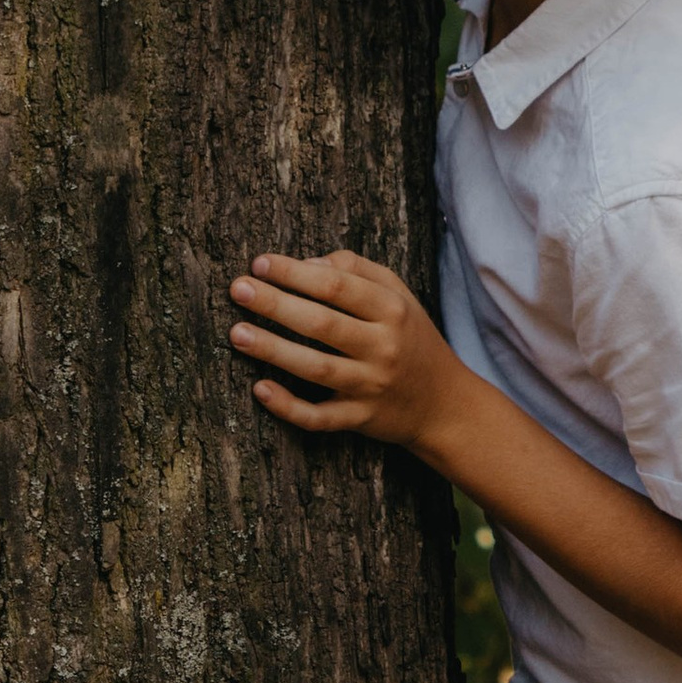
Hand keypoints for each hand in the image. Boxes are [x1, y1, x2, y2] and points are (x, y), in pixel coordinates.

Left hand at [229, 247, 459, 451]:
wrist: (444, 403)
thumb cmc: (411, 339)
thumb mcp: (398, 297)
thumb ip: (357, 271)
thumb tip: (307, 263)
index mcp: (392, 311)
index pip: (337, 286)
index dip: (295, 273)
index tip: (259, 263)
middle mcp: (383, 348)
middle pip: (322, 323)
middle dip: (275, 304)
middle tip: (237, 289)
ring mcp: (370, 387)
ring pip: (316, 368)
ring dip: (273, 350)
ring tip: (237, 333)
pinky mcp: (360, 419)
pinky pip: (319, 417)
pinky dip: (289, 406)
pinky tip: (260, 389)